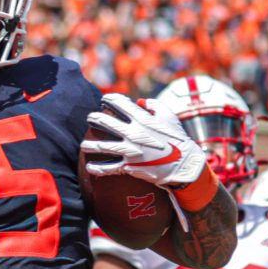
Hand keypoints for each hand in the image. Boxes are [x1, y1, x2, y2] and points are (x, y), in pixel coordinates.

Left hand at [82, 93, 207, 189]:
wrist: (183, 165)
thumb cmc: (177, 139)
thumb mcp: (170, 116)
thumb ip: (154, 105)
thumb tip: (140, 102)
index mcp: (142, 119)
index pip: (119, 104)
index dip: (109, 99)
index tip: (104, 100)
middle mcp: (132, 133)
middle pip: (105, 122)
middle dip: (94, 118)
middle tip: (90, 118)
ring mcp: (129, 151)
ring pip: (102, 146)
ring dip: (89, 145)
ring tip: (83, 145)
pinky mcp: (130, 166)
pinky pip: (109, 168)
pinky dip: (97, 169)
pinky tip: (89, 167)